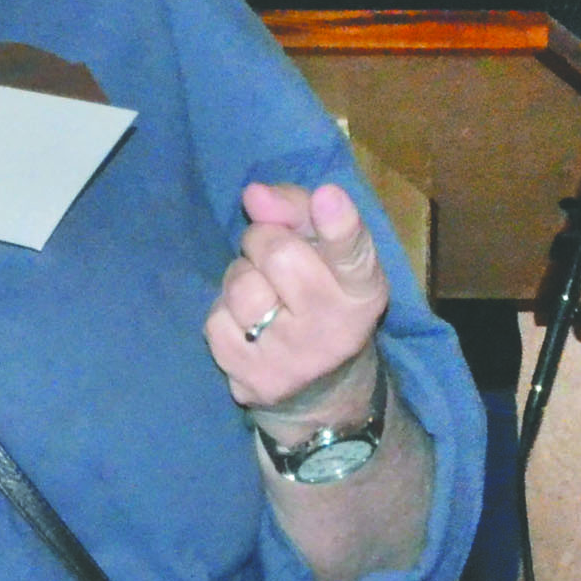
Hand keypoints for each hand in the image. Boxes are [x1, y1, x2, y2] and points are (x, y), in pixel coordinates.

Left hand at [204, 182, 387, 423]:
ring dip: (242, 277)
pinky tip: (248, 326)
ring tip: (263, 293)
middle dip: (264, 241)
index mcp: (362, 291)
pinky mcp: (253, 383)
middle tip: (272, 257)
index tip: (328, 197)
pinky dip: (225, 313)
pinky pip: (217, 319)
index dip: (339, 226)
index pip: (353, 254)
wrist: (320, 386)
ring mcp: (294, 362)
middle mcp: (336, 331)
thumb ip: (296, 209)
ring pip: (241, 286)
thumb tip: (255, 195)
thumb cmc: (319, 293)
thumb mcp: (323, 248)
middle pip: (278, 254)